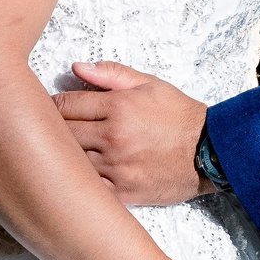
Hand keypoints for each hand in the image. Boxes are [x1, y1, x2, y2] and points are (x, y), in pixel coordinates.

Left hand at [57, 61, 209, 203]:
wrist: (210, 151)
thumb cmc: (179, 116)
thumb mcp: (149, 84)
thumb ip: (110, 74)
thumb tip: (76, 67)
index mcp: (118, 107)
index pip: (65, 104)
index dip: (53, 105)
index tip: (53, 108)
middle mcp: (113, 138)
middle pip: (62, 133)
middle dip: (53, 129)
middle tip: (49, 130)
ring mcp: (116, 167)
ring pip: (71, 161)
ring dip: (64, 155)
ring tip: (60, 151)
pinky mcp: (123, 192)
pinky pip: (87, 187)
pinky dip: (79, 180)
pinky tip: (79, 174)